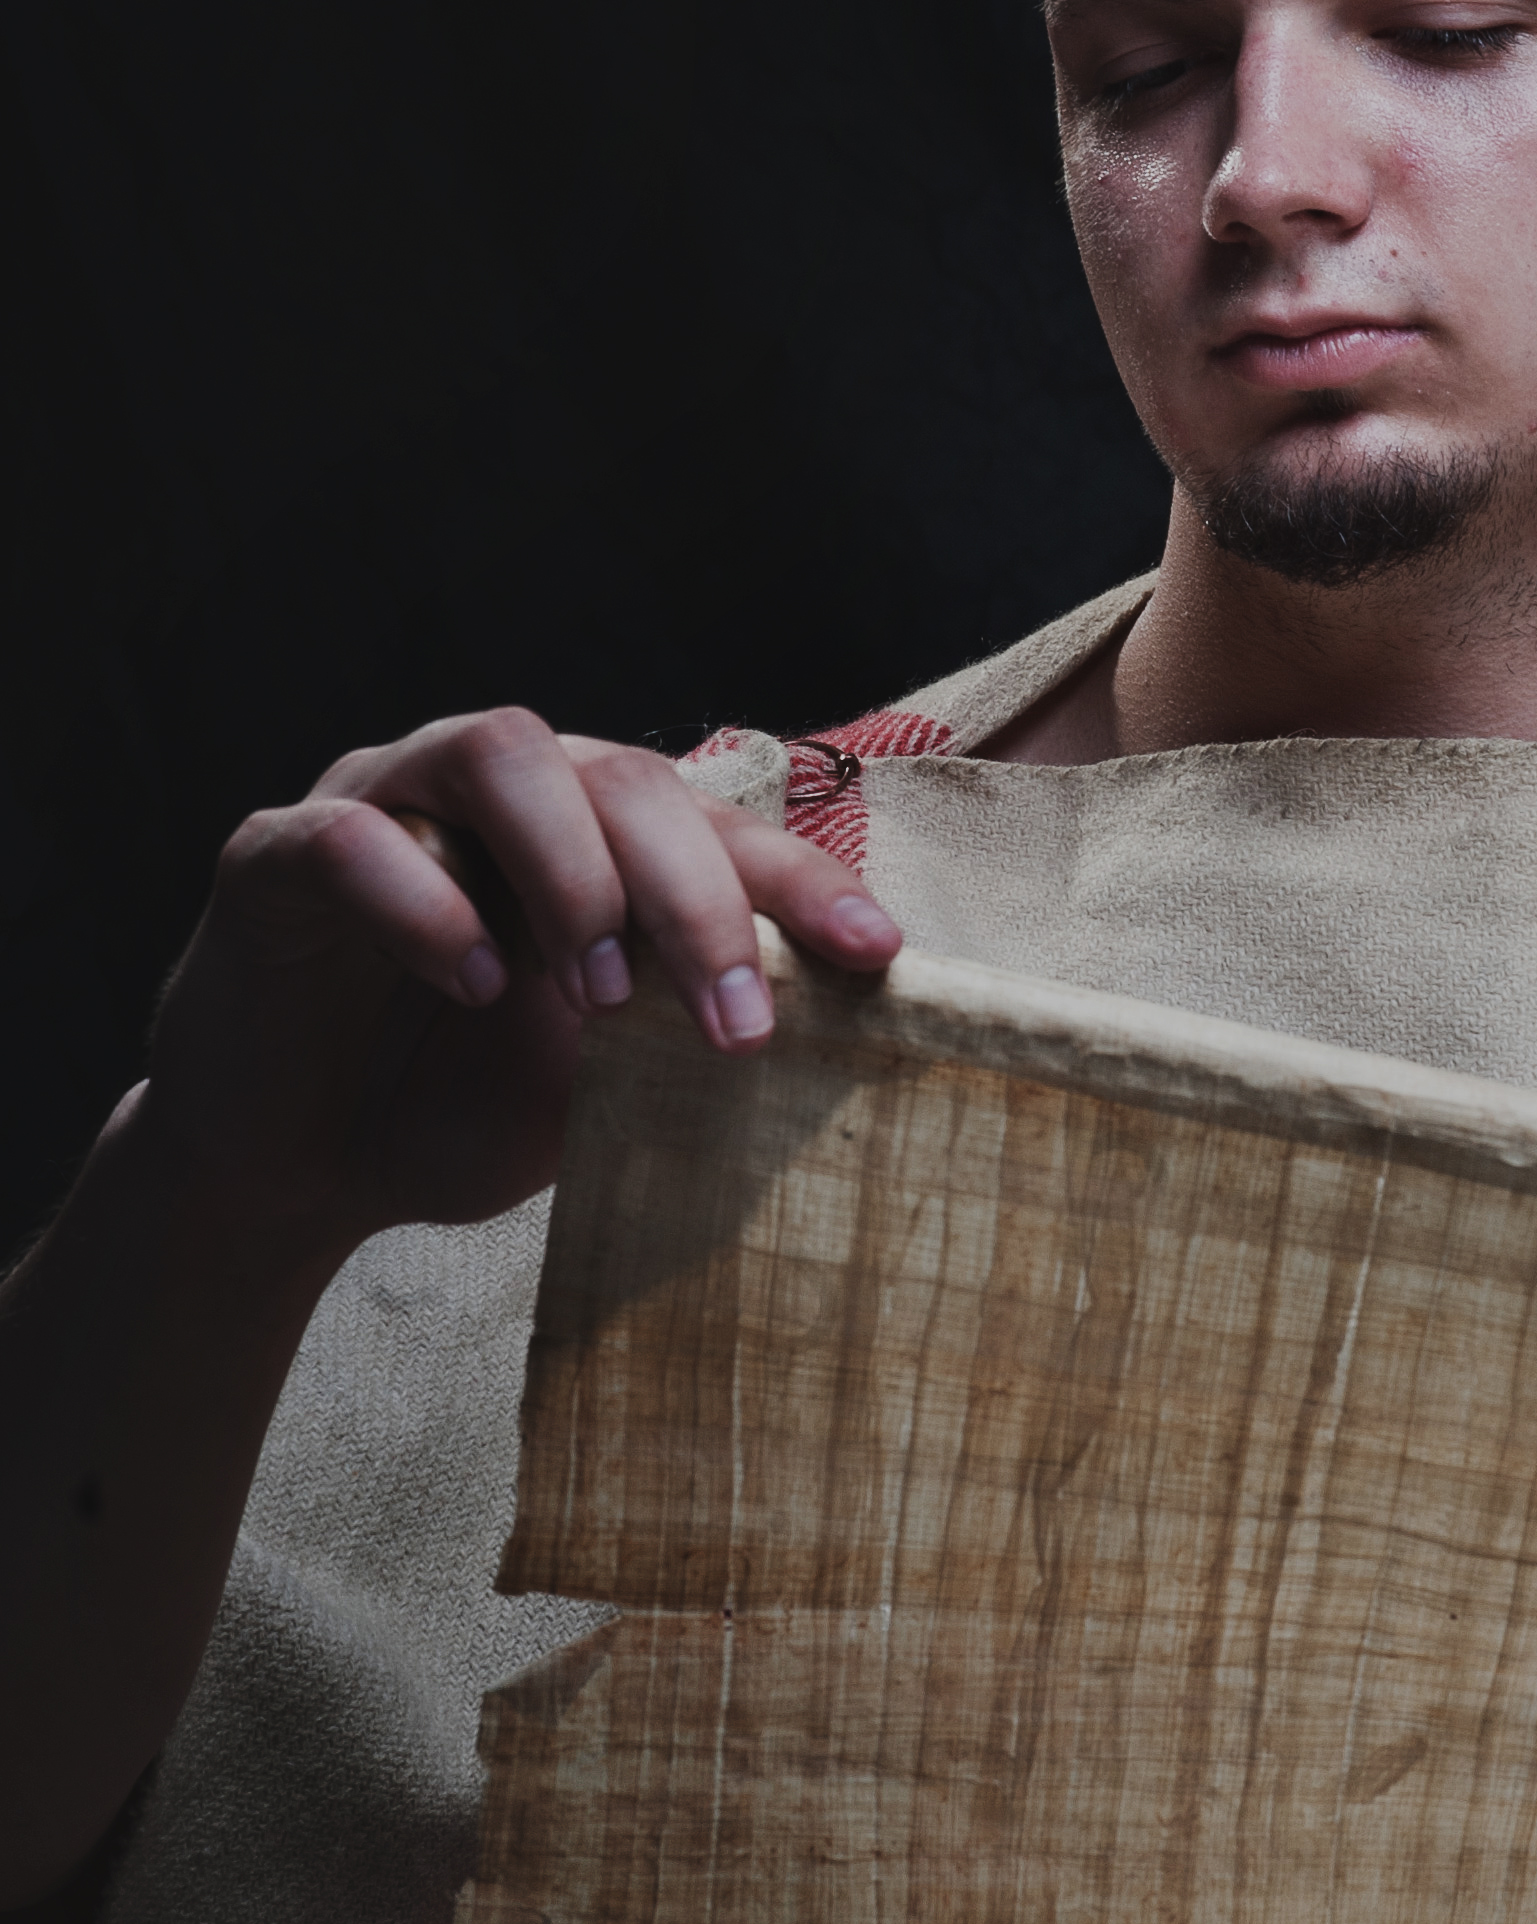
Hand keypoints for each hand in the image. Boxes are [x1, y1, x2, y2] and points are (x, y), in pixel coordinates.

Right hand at [137, 706, 897, 1274]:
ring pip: (498, 752)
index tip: (874, 953)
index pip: (714, 823)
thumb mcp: (599, 1091)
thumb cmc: (458, 1109)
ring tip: (600, 997)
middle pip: (620, 776)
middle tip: (736, 1024)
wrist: (297, 1171)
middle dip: (697, 896)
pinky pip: (353, 835)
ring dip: (572, 870)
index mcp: (590, 833)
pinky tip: (476, 984)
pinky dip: (425, 904)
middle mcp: (495, 794)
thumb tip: (829, 1047)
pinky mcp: (276, 852)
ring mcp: (384, 801)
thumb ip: (681, 1043)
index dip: (800, 878)